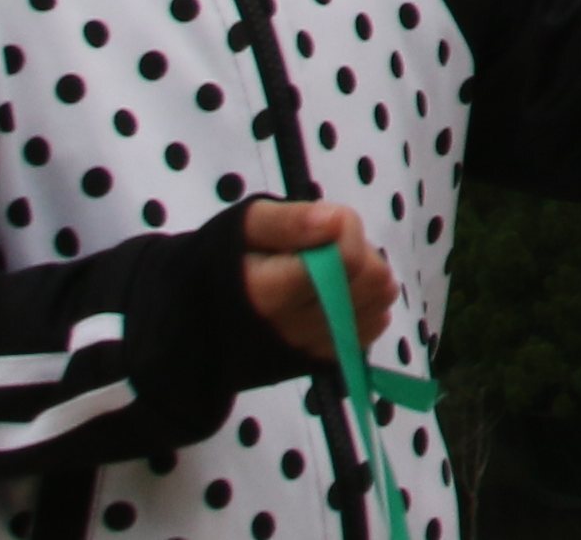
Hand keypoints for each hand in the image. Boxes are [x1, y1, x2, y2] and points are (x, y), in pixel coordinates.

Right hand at [237, 200, 391, 367]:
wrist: (201, 317)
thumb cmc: (227, 262)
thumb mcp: (244, 226)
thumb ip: (288, 221)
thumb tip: (334, 222)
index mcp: (269, 293)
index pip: (346, 259)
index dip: (346, 228)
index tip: (323, 221)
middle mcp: (293, 329)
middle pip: (373, 281)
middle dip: (360, 251)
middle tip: (327, 246)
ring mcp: (311, 349)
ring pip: (379, 303)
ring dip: (366, 278)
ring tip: (331, 269)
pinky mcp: (322, 360)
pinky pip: (372, 328)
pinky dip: (365, 305)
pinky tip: (338, 293)